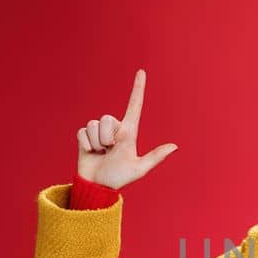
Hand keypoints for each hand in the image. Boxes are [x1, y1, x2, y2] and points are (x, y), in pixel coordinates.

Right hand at [76, 69, 179, 189]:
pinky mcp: (85, 136)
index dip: (138, 88)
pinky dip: (86, 144)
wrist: (97, 186)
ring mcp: (99, 132)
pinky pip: (83, 131)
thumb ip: (155, 157)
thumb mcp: (139, 168)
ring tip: (101, 153)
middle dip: (106, 137)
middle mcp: (114, 128)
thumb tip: (175, 146)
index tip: (142, 71)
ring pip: (94, 124)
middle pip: (107, 118)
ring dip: (96, 142)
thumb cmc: (119, 178)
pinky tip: (91, 153)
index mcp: (129, 132)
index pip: (135, 106)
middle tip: (110, 151)